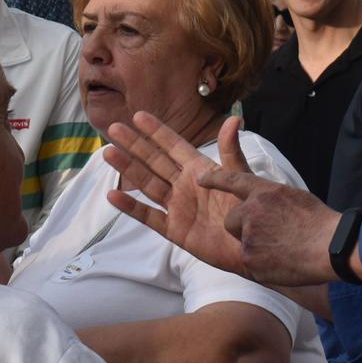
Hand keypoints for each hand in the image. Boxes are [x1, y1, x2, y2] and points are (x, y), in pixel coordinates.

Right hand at [103, 113, 250, 277]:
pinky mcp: (174, 230)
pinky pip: (148, 216)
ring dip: (128, 168)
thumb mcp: (240, 177)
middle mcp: (184, 185)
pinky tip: (112, 195)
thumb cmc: (251, 210)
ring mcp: (177, 207)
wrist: (253, 246)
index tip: (138, 115)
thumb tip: (233, 118)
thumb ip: (230, 150)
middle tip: (114, 127)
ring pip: (147, 183)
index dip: (157, 131)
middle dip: (134, 144)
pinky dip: (131, 206)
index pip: (174, 145)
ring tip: (108, 152)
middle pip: (154, 161)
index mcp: (200, 169)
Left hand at [200, 121, 351, 286]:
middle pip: (231, 220)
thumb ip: (270, 200)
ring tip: (282, 249)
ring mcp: (249, 235)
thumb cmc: (320, 223)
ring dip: (255, 247)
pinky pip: (250, 263)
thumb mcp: (293, 197)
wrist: (331, 247)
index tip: (200, 179)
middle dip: (242, 228)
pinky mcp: (250, 259)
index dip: (214, 179)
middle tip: (268, 236)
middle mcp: (251, 210)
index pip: (232, 180)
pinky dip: (263, 266)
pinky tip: (283, 263)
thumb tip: (260, 206)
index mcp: (264, 191)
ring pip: (241, 243)